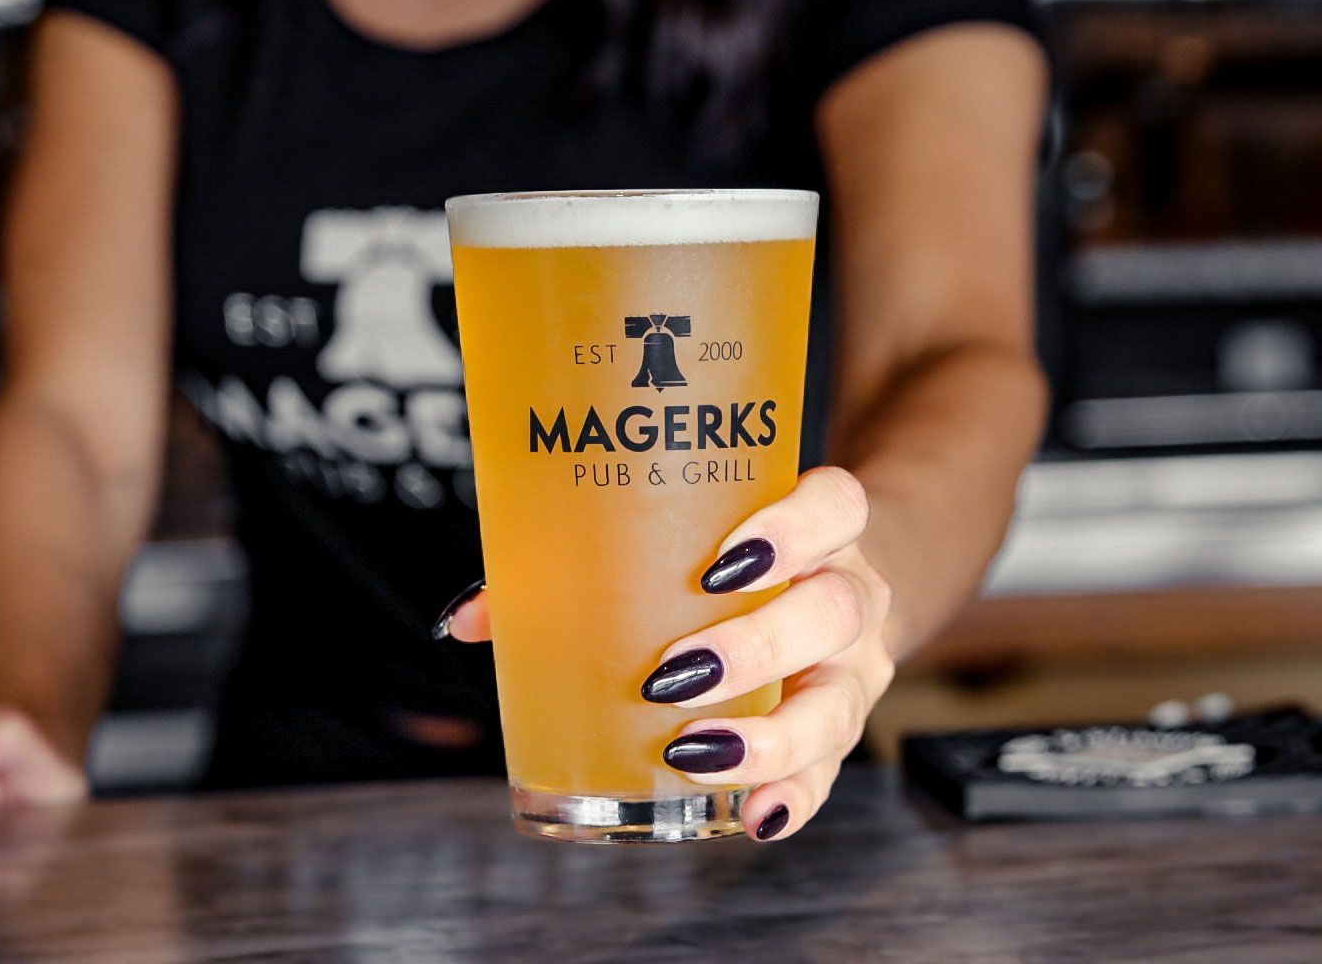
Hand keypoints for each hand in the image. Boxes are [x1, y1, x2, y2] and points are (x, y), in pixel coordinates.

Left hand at [442, 465, 892, 841]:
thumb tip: (468, 618)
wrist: (814, 583)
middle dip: (755, 649)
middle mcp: (849, 593)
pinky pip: (830, 771)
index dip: (792, 530)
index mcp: (817, 528)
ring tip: (695, 753)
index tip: (722, 565)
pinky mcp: (839, 731)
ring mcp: (853, 667)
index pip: (837, 506)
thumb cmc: (721, 559)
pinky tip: (751, 815)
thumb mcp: (674, 540)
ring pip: (838, 703)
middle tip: (674, 675)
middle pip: (833, 612)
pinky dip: (790, 795)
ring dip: (768, 736)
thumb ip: (570, 564)